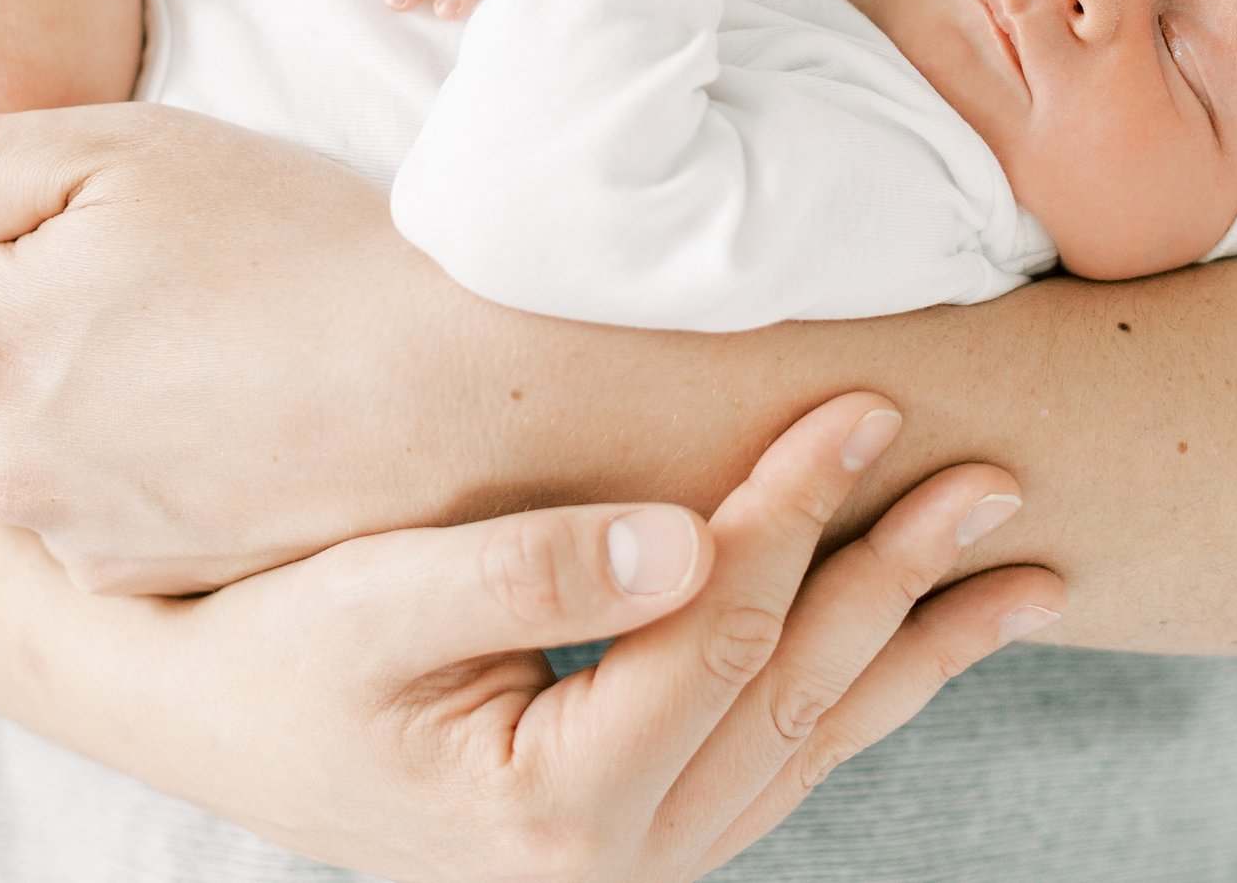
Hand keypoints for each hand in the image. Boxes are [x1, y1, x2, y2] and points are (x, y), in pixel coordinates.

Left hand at [0, 103, 449, 591]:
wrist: (449, 389)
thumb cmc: (299, 245)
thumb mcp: (127, 145)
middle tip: (61, 262)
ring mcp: (68, 532)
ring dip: (16, 397)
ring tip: (139, 338)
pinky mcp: (143, 579)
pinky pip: (69, 514)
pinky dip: (97, 462)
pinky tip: (195, 410)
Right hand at [131, 391, 1062, 879]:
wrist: (208, 721)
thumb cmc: (273, 647)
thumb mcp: (375, 602)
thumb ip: (531, 572)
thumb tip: (687, 539)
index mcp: (553, 808)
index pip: (717, 631)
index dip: (796, 506)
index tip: (863, 401)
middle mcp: (614, 861)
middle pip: (794, 694)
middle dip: (901, 576)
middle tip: (996, 475)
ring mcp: (634, 860)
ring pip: (812, 745)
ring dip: (920, 653)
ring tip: (1028, 581)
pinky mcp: (634, 834)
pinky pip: (781, 764)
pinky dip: (862, 697)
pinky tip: (923, 646)